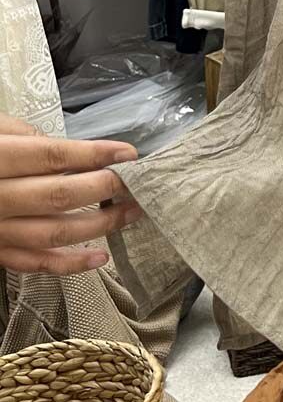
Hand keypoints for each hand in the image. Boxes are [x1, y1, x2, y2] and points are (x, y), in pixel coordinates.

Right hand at [0, 114, 142, 275]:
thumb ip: (24, 137)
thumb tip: (70, 150)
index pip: (50, 157)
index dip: (93, 155)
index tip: (130, 153)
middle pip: (58, 195)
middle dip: (105, 188)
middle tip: (138, 182)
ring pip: (52, 232)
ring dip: (100, 224)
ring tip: (133, 212)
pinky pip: (32, 263)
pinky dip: (69, 264)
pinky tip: (101, 256)